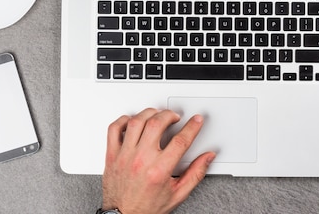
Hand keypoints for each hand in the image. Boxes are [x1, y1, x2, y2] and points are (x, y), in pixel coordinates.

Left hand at [101, 109, 215, 213]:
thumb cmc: (147, 207)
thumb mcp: (178, 194)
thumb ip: (195, 173)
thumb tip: (207, 157)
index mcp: (159, 171)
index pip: (180, 140)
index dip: (192, 127)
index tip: (196, 120)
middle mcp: (141, 160)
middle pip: (157, 123)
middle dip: (170, 115)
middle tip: (175, 117)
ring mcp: (124, 156)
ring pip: (136, 122)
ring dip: (149, 113)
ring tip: (157, 116)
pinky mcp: (111, 155)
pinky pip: (114, 129)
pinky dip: (123, 120)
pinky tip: (133, 121)